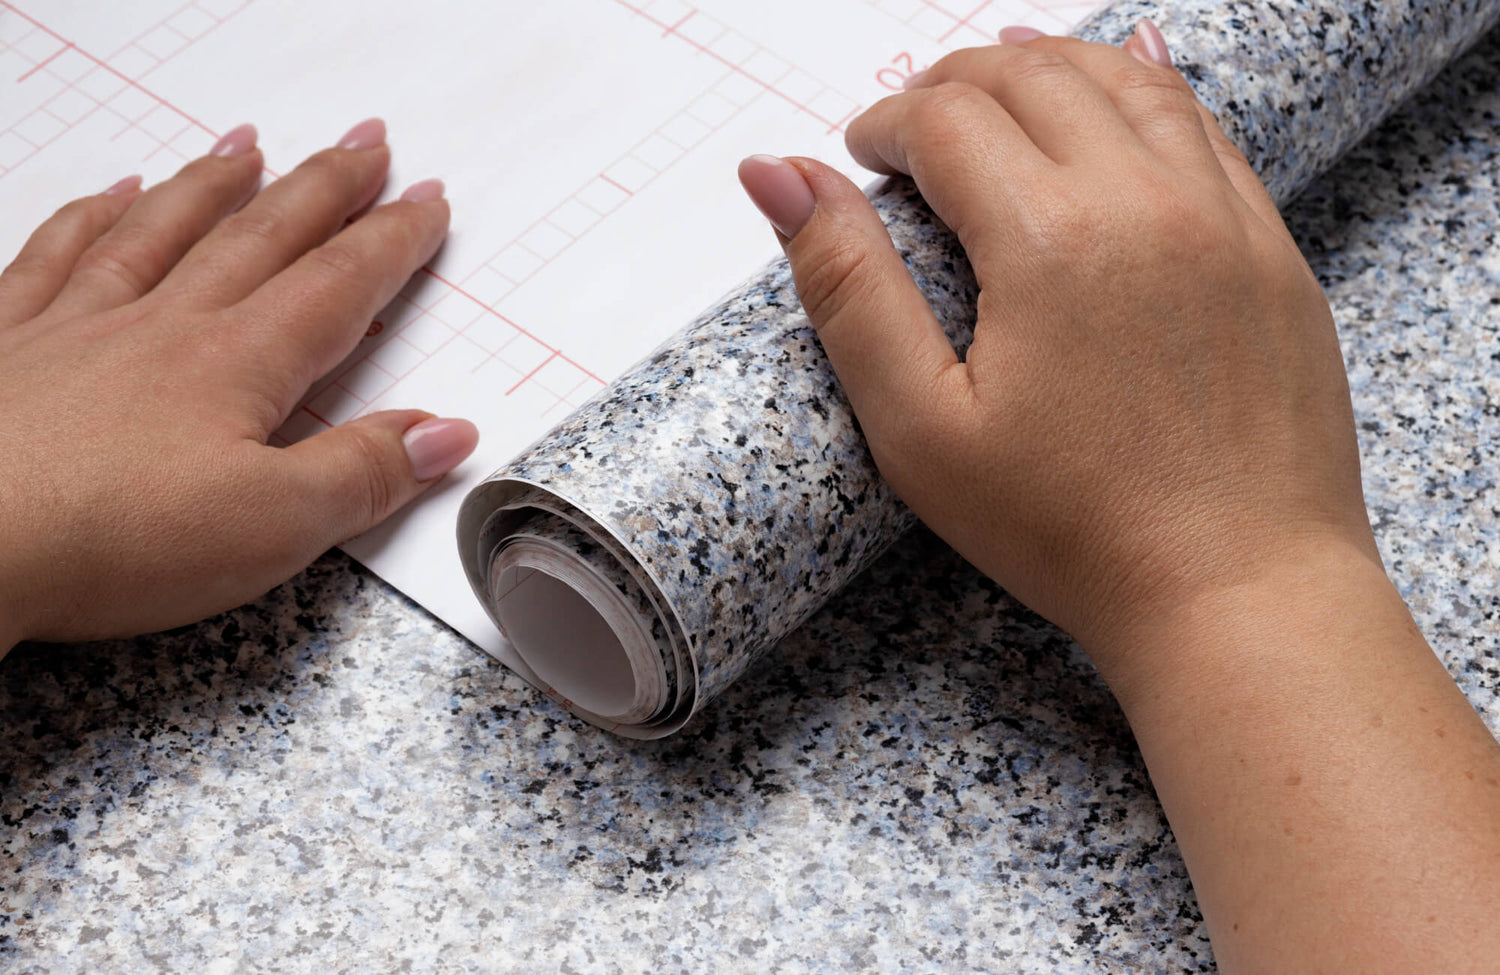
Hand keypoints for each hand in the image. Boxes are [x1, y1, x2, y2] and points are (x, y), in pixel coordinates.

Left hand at [0, 119, 476, 652]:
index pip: (338, 286)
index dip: (392, 241)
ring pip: (164, 228)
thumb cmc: (106, 538)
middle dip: (324, 187)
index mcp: (237, 365)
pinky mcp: (5, 344)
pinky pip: (58, 254)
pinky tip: (115, 191)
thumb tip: (445, 434)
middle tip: (366, 144)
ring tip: (251, 146)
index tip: (427, 202)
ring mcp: (78, 325)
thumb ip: (364, 474)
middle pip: (262, 235)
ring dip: (217, 184)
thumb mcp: (273, 528)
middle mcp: (164, 325)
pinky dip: (94, 214)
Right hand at [741, 22, 1499, 974]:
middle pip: (1031, 77)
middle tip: (913, 125)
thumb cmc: (1073, 531)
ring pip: (1124, 80)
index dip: (885, 122)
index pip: (947, 118)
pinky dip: (1142, 94)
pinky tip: (1111, 104)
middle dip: (954, 82)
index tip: (861, 154)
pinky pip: (1203, 126)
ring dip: (1046, 68)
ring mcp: (1225, 217)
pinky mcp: (1272, 250)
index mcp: (1050, 239)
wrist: (1238, 591)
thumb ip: (848, 289)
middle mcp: (1146, 200)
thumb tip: (777, 175)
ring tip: (998, 92)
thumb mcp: (921, 430)